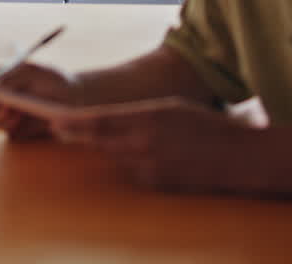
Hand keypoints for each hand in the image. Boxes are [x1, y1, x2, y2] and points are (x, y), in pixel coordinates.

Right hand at [0, 63, 80, 139]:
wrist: (72, 98)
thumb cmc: (51, 79)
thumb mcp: (30, 72)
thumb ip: (11, 78)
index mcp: (1, 77)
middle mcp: (0, 95)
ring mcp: (7, 112)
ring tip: (13, 110)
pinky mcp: (16, 127)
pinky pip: (6, 128)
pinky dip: (10, 123)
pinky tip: (19, 118)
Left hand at [49, 97, 253, 193]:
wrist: (237, 156)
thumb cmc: (205, 125)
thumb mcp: (169, 107)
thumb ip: (136, 113)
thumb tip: (106, 117)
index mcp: (148, 116)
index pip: (98, 120)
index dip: (72, 122)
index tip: (54, 119)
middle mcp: (144, 142)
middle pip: (99, 140)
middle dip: (79, 135)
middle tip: (60, 129)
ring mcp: (150, 166)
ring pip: (115, 156)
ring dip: (112, 148)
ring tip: (130, 138)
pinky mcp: (156, 183)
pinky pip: (133, 172)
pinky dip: (133, 164)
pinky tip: (153, 156)